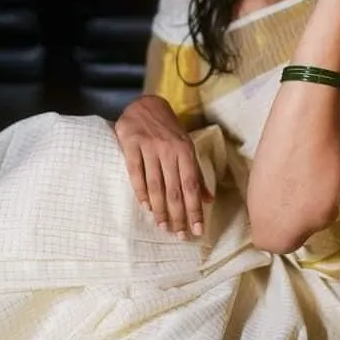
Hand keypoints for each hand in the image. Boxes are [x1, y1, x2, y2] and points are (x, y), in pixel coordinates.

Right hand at [114, 95, 211, 237]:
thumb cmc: (168, 130)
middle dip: (178, 215)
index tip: (197, 230)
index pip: (192, 186)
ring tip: (163, 226)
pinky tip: (145, 207)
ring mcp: (149, 146)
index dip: (195, 209)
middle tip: (179, 235)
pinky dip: (141, 192)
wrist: (145, 104)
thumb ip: (196, 174)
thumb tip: (209, 200)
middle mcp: (169, 150)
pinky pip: (136, 173)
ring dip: (160, 209)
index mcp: (186, 151)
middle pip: (175, 189)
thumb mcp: (186, 147)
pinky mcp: (130, 144)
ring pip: (156, 184)